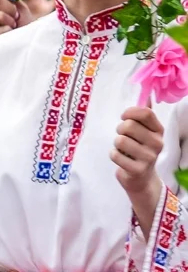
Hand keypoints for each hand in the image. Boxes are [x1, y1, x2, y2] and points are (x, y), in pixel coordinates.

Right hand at [0, 0, 19, 41]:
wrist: (25, 37)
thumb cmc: (23, 20)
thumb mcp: (18, 4)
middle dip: (11, 8)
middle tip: (15, 16)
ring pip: (0, 15)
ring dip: (11, 21)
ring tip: (12, 25)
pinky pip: (2, 28)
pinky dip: (10, 30)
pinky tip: (9, 32)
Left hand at [113, 106, 165, 224]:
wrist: (141, 178)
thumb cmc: (139, 149)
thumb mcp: (145, 131)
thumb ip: (144, 114)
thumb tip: (145, 94)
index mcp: (158, 130)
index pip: (145, 112)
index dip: (129, 112)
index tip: (124, 117)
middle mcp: (157, 143)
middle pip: (128, 126)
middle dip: (120, 130)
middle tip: (124, 137)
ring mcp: (149, 157)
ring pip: (120, 140)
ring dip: (116, 144)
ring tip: (123, 149)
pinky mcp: (138, 169)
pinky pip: (115, 155)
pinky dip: (114, 155)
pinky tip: (122, 159)